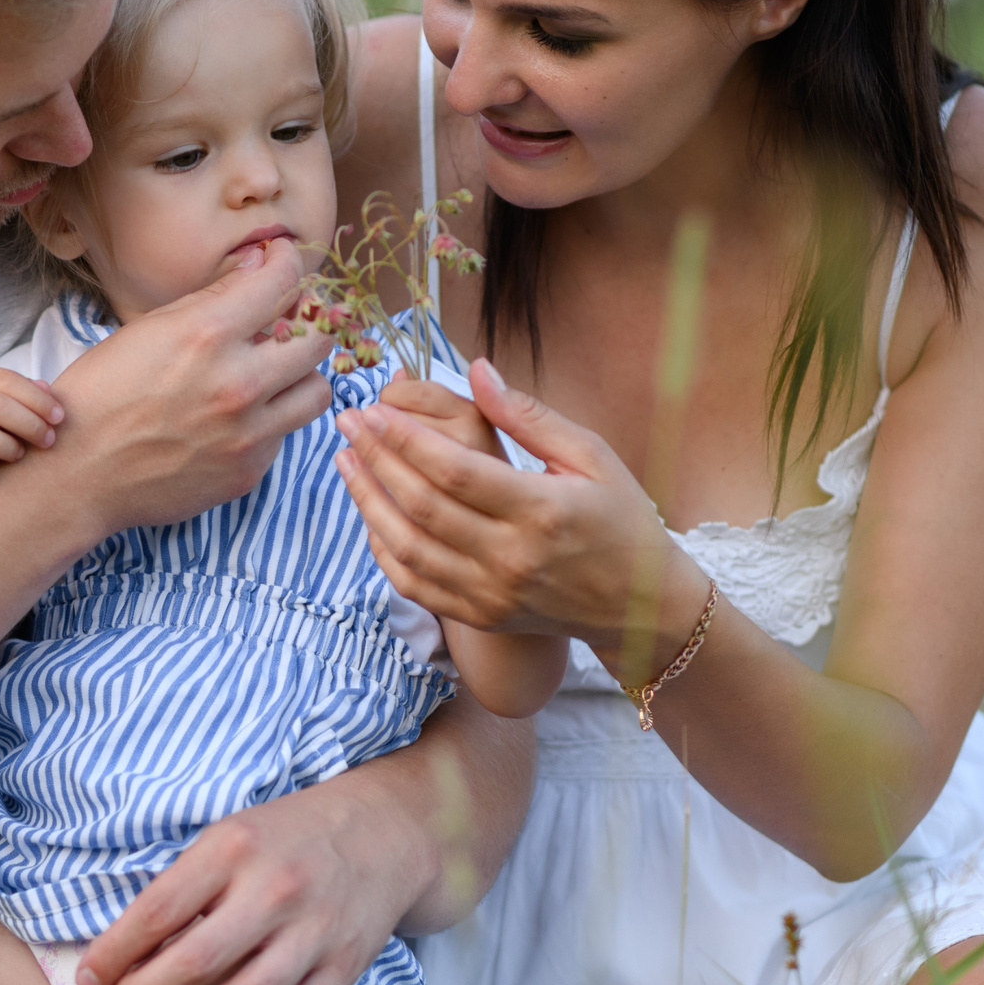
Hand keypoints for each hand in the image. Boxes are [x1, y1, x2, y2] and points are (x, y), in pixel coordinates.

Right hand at [35, 241, 333, 537]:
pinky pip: (285, 433)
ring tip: (272, 371)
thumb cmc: (101, 395)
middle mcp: (237, 384)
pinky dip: (270, 418)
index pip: (283, 280)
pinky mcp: (249, 472)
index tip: (283, 262)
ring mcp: (248, 434)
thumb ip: (212, 297)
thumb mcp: (147, 329)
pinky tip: (236, 416)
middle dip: (310, 318)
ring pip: (318, 390)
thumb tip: (260, 264)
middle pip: (320, 336)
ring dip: (300, 374)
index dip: (289, 261)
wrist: (76, 474)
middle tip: (291, 316)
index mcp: (206, 335)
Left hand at [74, 775, 425, 984]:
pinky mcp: (346, 965)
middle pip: (195, 964)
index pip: (157, 912)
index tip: (89, 978)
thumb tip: (120, 947)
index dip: (113, 953)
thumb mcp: (227, 836)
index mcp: (235, 848)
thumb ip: (181, 886)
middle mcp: (276, 889)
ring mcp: (316, 931)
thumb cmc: (284, 838)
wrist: (381, 834)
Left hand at [334, 358, 681, 642]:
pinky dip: (384, 548)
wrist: (637, 605)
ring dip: (368, 500)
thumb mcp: (591, 456)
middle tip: (348, 422)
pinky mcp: (481, 615)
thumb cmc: (620, 518)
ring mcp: (492, 593)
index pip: (454, 470)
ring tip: (346, 461)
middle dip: (377, 458)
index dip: (406, 438)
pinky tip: (370, 512)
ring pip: (408, 547)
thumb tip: (476, 370)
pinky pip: (414, 583)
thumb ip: (529, 416)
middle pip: (422, 505)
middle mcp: (512, 558)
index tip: (373, 408)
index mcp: (543, 511)